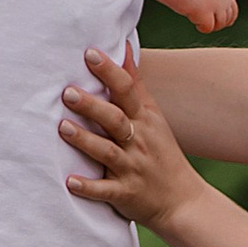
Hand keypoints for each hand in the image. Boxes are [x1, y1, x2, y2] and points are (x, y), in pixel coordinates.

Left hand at [61, 43, 208, 226]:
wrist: (184, 201)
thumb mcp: (153, 116)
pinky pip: (106, 190)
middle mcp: (139, 141)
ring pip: (108, 152)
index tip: (89, 53)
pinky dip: (88, 187)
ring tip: (63, 128)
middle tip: (67, 92)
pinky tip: (70, 181)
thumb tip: (124, 45)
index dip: (109, 71)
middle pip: (116, 119)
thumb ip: (135, 84)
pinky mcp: (126, 194)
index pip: (127, 90)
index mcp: (145, 120)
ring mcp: (133, 168)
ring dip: (85, 141)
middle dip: (92, 106)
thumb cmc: (162, 153)